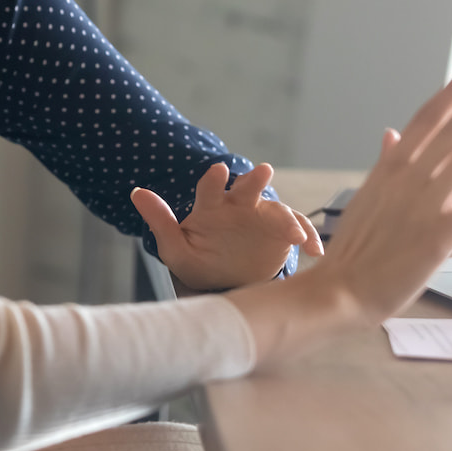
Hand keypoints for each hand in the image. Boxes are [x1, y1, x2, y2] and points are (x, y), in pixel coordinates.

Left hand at [131, 162, 324, 290]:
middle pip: (249, 188)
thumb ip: (160, 221)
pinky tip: (314, 251)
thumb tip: (137, 192)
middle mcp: (240, 206)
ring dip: (287, 219)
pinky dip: (309, 238)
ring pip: (278, 211)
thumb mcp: (176, 248)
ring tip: (295, 235)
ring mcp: (264, 219)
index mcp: (212, 206)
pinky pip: (299, 232)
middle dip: (255, 180)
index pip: (211, 188)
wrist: (226, 280)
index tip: (217, 170)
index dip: (214, 179)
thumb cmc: (199, 260)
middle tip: (264, 171)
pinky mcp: (283, 235)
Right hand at [305, 59, 451, 323]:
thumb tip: (392, 133)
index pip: (426, 118)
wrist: (343, 287)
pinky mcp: (441, 235)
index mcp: (390, 168)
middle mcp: (409, 179)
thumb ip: (385, 163)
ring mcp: (425, 205)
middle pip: (451, 129)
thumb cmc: (355, 248)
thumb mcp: (367, 196)